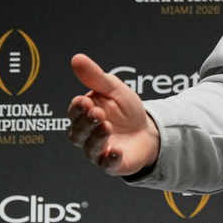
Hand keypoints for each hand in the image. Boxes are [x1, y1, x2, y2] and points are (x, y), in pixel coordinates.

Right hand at [67, 53, 159, 175]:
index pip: (75, 112)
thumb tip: (76, 58)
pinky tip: (116, 151)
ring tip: (107, 126)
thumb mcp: (114, 89)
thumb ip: (95, 77)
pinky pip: (107, 165)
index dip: (78, 108)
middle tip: (97, 113)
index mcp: (84, 115)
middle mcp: (86, 135)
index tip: (85, 101)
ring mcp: (98, 151)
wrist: (148, 131)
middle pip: (78, 132)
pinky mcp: (112, 164)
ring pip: (90, 148)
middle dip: (86, 122)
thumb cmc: (126, 110)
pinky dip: (110, 159)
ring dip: (97, 138)